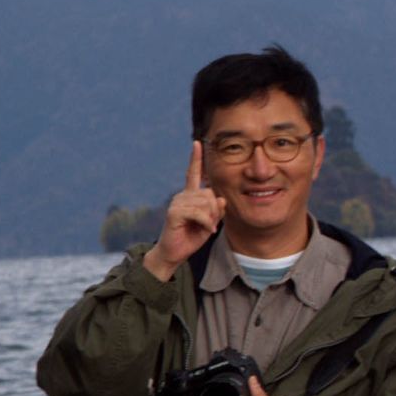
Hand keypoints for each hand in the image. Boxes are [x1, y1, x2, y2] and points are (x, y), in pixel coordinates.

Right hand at [143, 141, 224, 281]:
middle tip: (211, 223)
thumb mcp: (210, 222)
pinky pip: (199, 213)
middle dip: (216, 210)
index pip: (194, 174)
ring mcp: (177, 202)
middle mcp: (182, 195)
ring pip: (206, 203)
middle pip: (210, 193)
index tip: (197, 142)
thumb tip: (221, 199)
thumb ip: (217, 210)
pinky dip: (206, 222)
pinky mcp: (174, 212)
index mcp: (190, 195)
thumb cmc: (191, 237)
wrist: (174, 253)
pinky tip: (206, 230)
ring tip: (206, 228)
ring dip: (211, 218)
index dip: (196, 159)